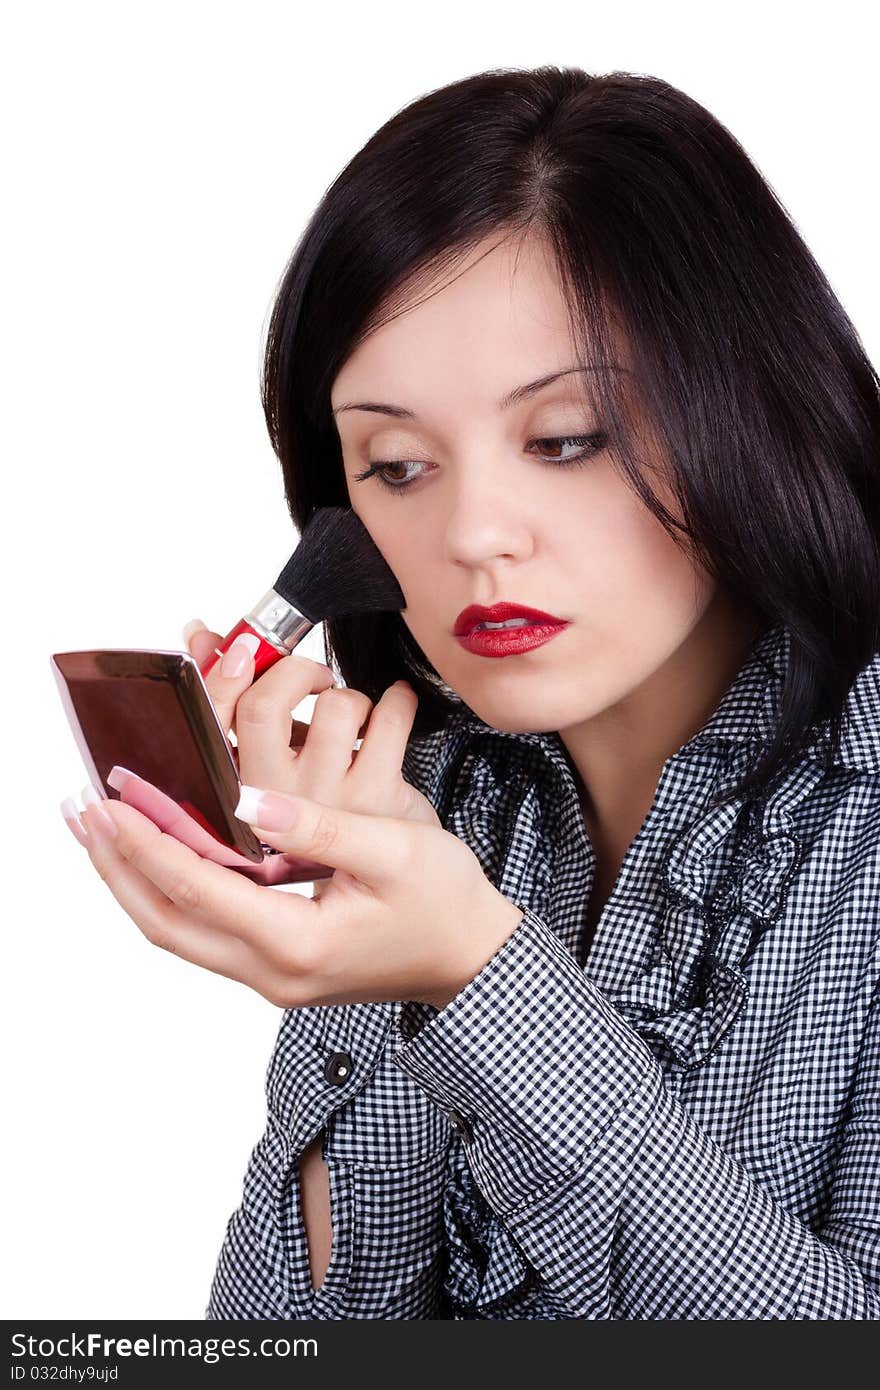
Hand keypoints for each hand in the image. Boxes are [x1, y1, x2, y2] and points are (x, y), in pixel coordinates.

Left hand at [69, 789, 524, 1009]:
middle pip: (165, 923)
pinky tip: (160, 855)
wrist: (472, 960)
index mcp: (299, 943)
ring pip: (176, 932)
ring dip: (134, 880)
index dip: (148, 841)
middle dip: (117, 866)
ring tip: (102, 832)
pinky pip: (200, 933)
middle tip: (82, 812)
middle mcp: (273, 973)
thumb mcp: (396, 850)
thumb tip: (249, 800)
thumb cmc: (446, 903)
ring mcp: (271, 978)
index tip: (111, 798)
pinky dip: (168, 892)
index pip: (199, 889)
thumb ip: (322, 825)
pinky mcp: (276, 967)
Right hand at [184, 620, 441, 836]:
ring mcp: (327, 803)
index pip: (215, 716)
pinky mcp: (378, 798)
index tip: (248, 647)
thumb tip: (204, 636)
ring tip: (356, 717)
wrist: (383, 877)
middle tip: (314, 678)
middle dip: (293, 669)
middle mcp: (274, 803)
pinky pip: (390, 718)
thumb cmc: (319, 809)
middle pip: (265, 705)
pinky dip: (398, 699)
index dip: (227, 668)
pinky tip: (395, 707)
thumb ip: (234, 701)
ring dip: (352, 696)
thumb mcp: (269, 761)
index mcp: (235, 791)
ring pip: (337, 706)